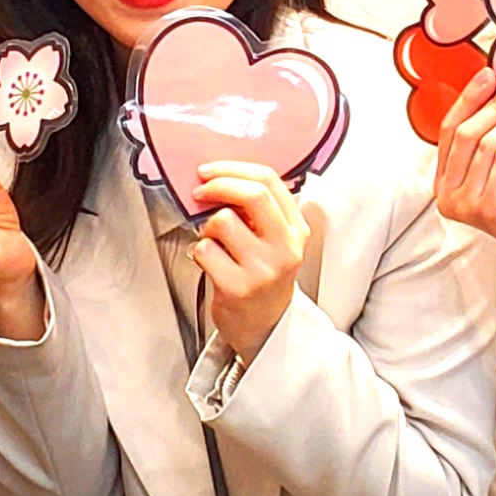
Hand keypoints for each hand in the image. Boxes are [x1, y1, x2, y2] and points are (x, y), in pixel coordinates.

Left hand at [187, 161, 311, 364]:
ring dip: (207, 227)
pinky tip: (210, 262)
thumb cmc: (263, 278)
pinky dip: (199, 251)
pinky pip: (205, 249)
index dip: (234, 168)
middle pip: (252, 195)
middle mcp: (285, 248)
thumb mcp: (276, 241)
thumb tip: (220, 177)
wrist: (265, 327)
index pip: (270, 181)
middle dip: (217, 185)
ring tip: (214, 242)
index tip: (211, 170)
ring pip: (222, 221)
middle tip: (200, 191)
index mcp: (296, 230)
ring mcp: (263, 269)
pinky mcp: (238, 288)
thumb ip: (260, 211)